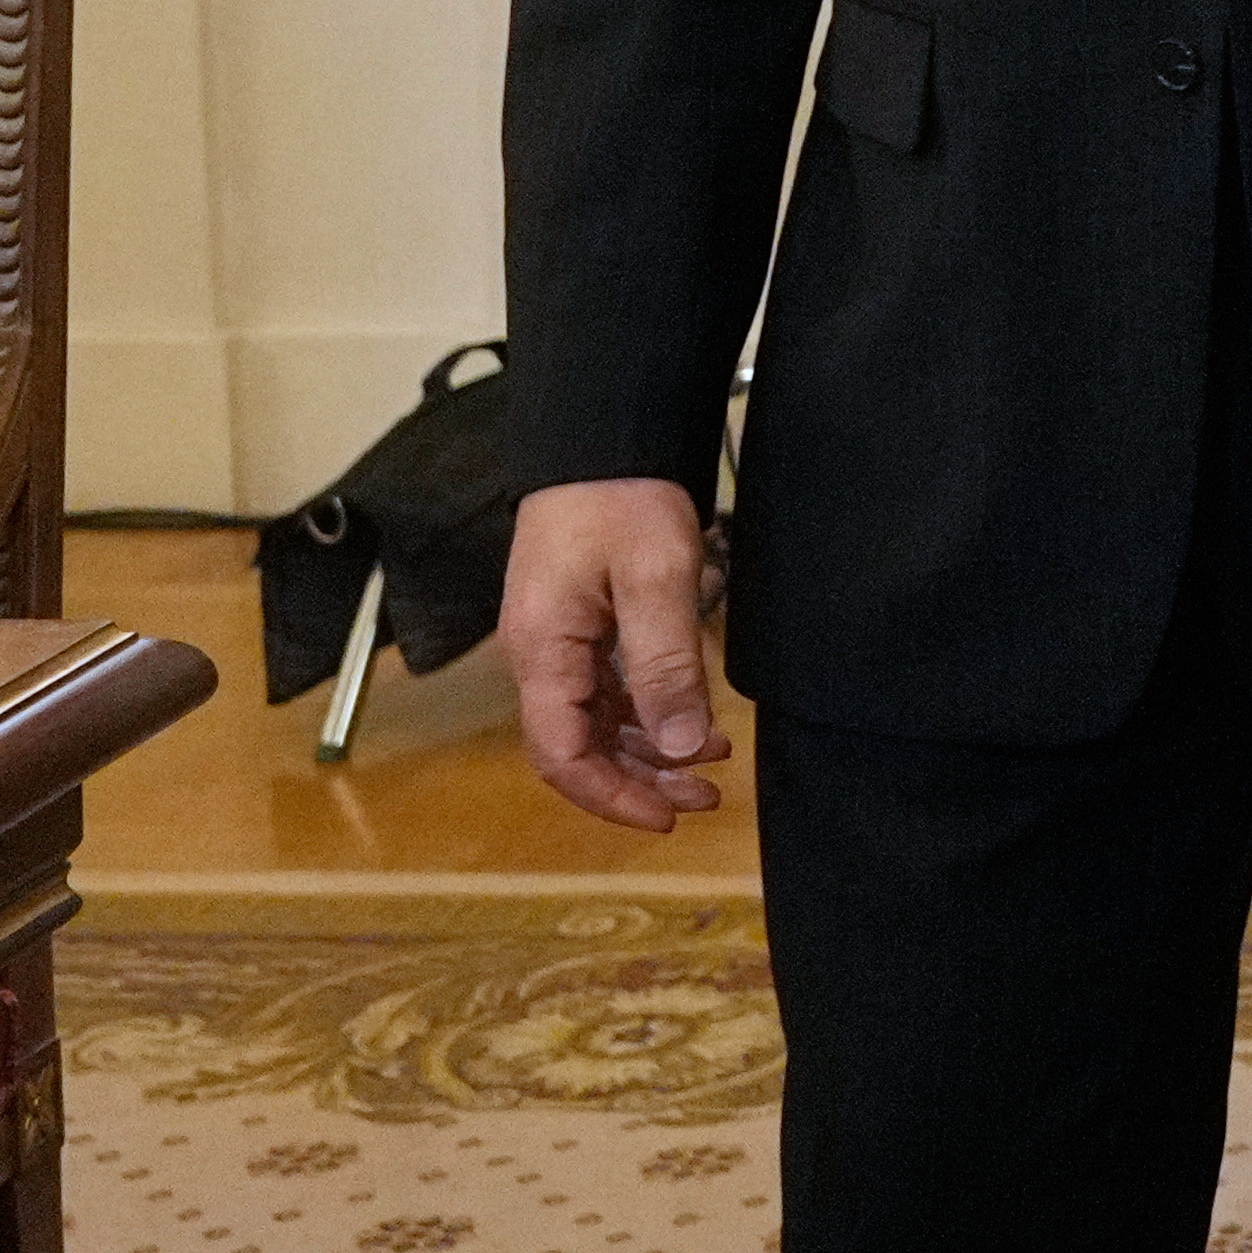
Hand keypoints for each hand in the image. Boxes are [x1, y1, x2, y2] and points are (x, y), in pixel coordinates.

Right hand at [502, 478, 730, 829]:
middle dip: (639, 782)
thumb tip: (683, 750)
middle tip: (706, 800)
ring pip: (597, 721)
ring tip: (712, 766)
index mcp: (542, 652)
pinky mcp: (580, 623)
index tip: (669, 818)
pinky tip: (694, 720)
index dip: (613, 797)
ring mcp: (558, 640)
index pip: (562, 755)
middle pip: (578, 746)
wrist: (605, 434)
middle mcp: (539, 656)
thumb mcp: (657, 579)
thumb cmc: (625, 498)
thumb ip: (667, 666)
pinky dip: (649, 712)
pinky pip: (607, 688)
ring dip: (650, 750)